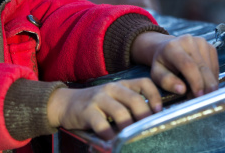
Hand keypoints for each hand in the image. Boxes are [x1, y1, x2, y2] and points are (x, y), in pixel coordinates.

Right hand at [47, 78, 162, 139]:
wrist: (65, 103)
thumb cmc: (95, 104)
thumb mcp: (113, 97)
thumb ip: (129, 103)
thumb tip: (151, 119)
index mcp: (121, 84)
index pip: (144, 82)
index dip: (155, 96)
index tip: (159, 111)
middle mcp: (111, 89)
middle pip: (135, 99)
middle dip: (145, 116)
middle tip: (149, 129)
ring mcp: (98, 99)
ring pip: (120, 112)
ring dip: (129, 127)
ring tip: (132, 138)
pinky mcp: (87, 111)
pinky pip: (102, 125)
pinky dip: (110, 134)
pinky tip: (113, 141)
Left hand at [131, 33, 218, 96]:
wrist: (167, 49)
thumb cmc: (162, 64)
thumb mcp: (157, 74)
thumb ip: (167, 81)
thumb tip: (182, 89)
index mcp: (172, 47)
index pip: (188, 65)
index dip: (196, 82)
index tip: (199, 96)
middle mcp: (188, 41)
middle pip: (202, 67)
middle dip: (205, 86)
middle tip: (203, 100)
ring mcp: (200, 42)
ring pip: (211, 68)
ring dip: (209, 84)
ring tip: (200, 92)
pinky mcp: (210, 46)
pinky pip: (216, 66)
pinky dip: (213, 78)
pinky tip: (205, 83)